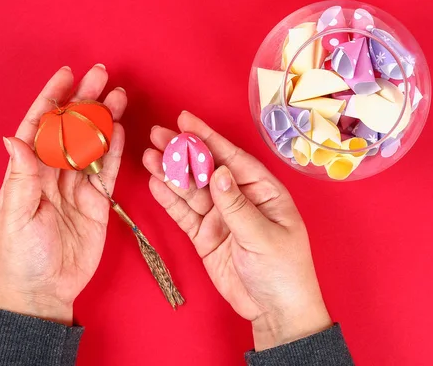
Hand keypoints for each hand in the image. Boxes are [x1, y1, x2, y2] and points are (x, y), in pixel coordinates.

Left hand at [0, 65, 126, 325]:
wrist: (45, 289)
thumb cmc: (20, 254)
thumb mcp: (16, 215)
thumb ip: (21, 176)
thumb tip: (13, 138)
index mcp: (27, 172)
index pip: (39, 127)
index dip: (51, 99)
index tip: (65, 75)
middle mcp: (52, 173)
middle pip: (70, 129)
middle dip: (84, 101)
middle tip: (100, 75)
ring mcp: (77, 186)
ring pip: (92, 144)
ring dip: (103, 120)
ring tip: (117, 95)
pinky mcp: (97, 201)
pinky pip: (108, 170)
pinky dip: (115, 150)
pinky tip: (121, 129)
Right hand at [143, 111, 331, 349]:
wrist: (275, 310)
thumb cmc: (284, 271)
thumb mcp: (264, 236)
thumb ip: (238, 206)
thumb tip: (220, 172)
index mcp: (263, 192)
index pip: (232, 158)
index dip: (208, 138)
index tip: (185, 120)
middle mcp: (239, 199)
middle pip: (207, 170)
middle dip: (183, 152)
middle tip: (157, 134)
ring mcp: (220, 217)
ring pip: (192, 190)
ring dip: (171, 173)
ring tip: (149, 156)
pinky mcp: (206, 236)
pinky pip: (185, 214)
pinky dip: (170, 200)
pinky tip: (155, 183)